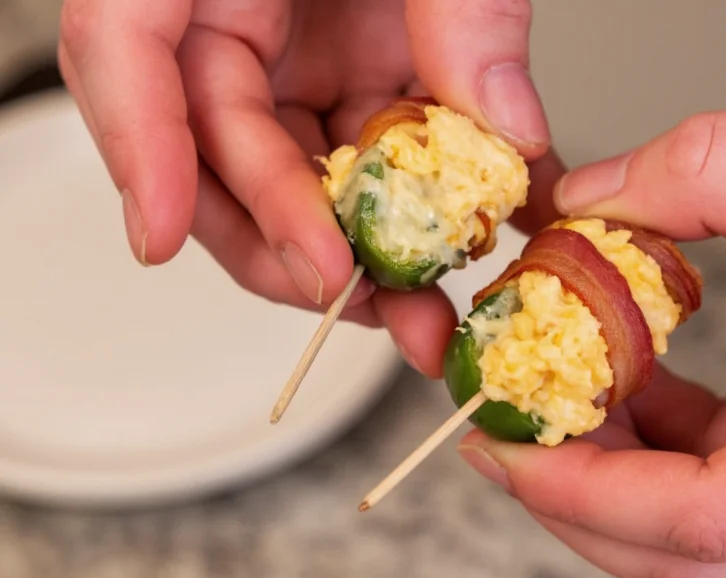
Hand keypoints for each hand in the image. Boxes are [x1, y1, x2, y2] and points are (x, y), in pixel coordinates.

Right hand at [57, 0, 557, 376]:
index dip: (137, 145)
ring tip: (418, 304)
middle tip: (346, 294)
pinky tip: (468, 240)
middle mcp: (239, 11)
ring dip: (357, 249)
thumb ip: (464, 6)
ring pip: (298, 176)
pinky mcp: (358, 71)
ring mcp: (300, 50)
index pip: (125, 40)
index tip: (161, 235)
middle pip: (217, 146)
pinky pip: (372, 154)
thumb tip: (504, 128)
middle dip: (282, 238)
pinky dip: (420, 205)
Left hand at [459, 105, 725, 577]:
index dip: (578, 492)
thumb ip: (722, 172)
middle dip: (585, 499)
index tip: (499, 445)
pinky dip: (685, 449)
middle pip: (697, 559)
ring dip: (630, 472)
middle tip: (507, 434)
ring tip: (564, 393)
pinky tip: (643, 384)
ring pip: (725, 537)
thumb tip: (594, 195)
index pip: (700, 526)